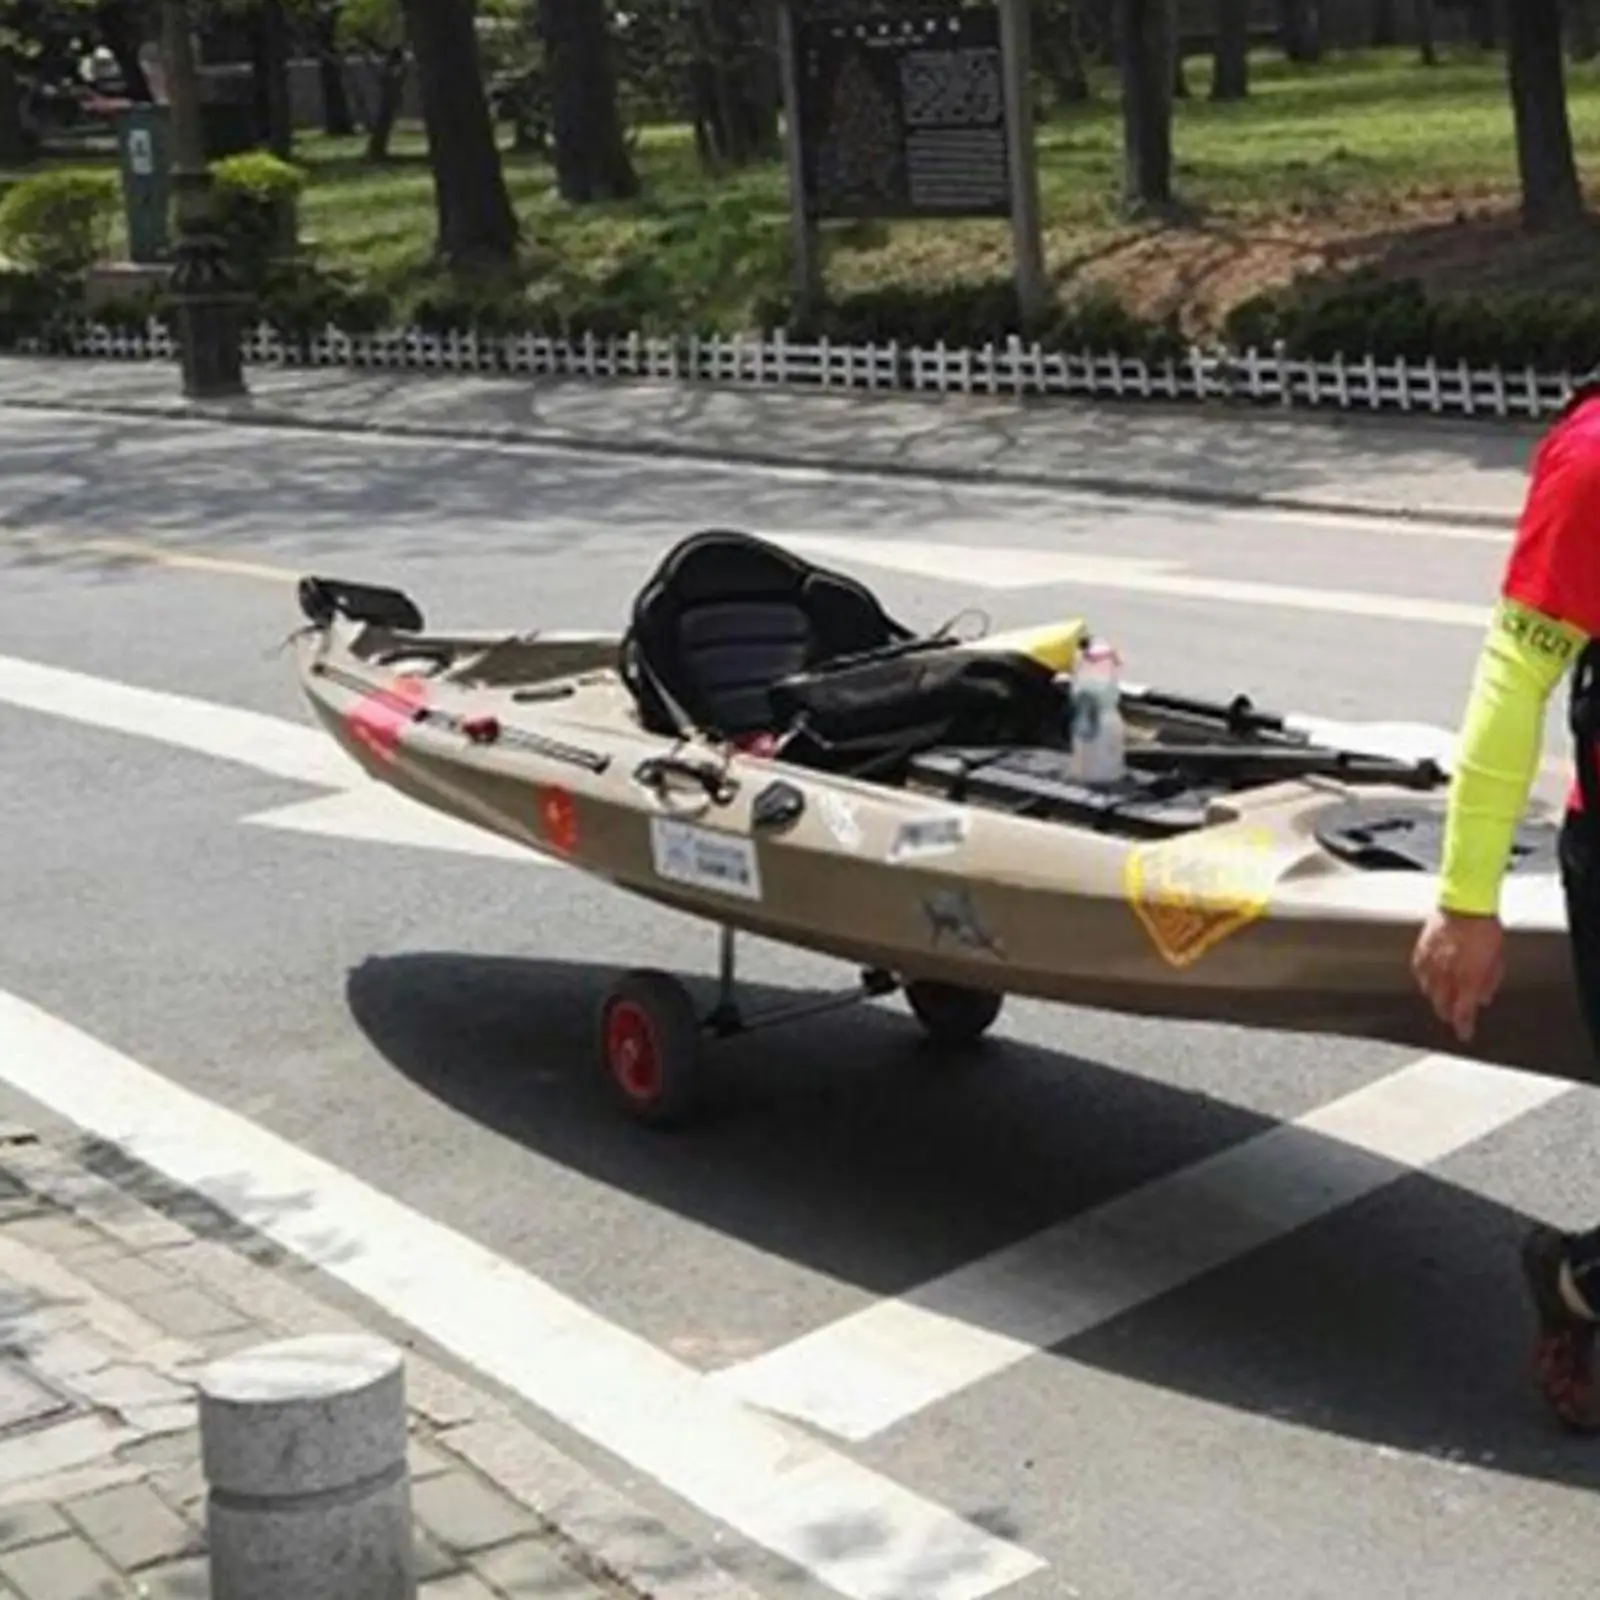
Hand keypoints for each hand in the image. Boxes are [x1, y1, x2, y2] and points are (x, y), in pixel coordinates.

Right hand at [1412, 908, 1505, 1042]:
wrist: (1465, 905)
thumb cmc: (1485, 930)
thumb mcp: (1497, 959)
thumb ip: (1489, 981)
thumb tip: (1483, 999)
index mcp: (1468, 979)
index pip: (1463, 1012)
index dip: (1463, 1026)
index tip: (1464, 1035)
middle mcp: (1447, 974)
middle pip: (1442, 1004)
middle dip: (1448, 1013)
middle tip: (1452, 1017)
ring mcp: (1432, 963)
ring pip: (1428, 990)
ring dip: (1436, 998)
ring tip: (1440, 999)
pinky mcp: (1421, 951)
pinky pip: (1419, 972)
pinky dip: (1423, 980)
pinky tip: (1427, 981)